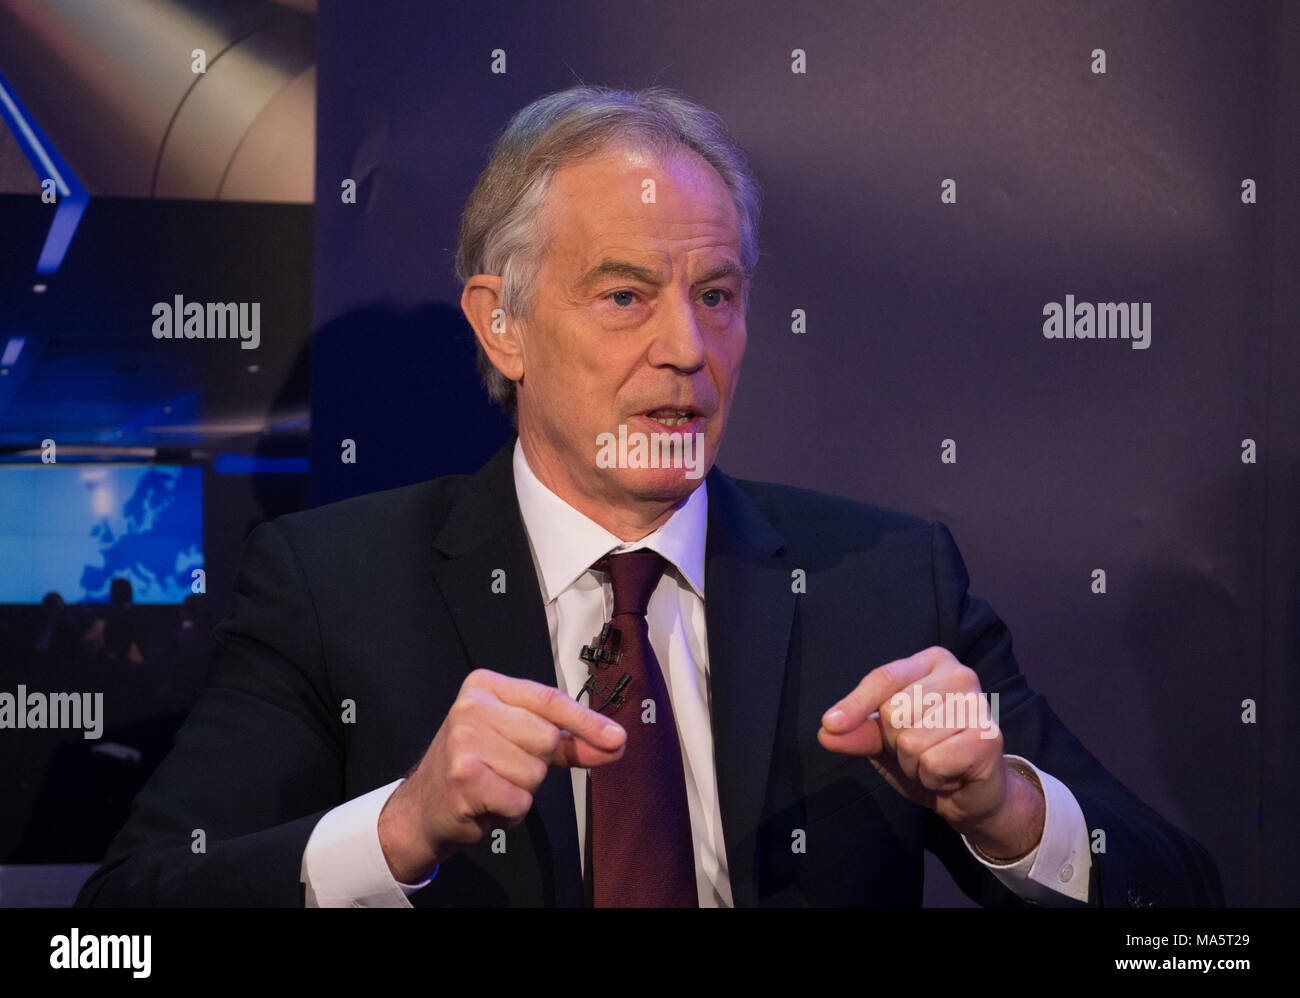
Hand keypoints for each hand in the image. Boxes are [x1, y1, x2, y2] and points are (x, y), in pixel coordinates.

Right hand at [378, 669, 626, 882]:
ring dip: (521, 791)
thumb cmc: (476, 769)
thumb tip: (615, 742)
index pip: (550, 700)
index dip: (586, 722)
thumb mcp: (521, 744)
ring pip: (536, 773)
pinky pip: (519, 800)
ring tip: (492, 786)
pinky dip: (509, 811)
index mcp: (487, 686)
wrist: (423, 810)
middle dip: (536, 765)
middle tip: (502, 770)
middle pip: (547, 739)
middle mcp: (472, 705)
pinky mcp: (463, 775)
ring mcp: (464, 739)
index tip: (617, 739)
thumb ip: (569, 742)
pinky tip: (484, 803)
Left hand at [817, 646, 1043, 859]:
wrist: (971, 795)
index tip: (831, 724)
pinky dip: (933, 778)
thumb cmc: (929, 757)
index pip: (884, 678)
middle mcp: (959, 675)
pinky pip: (933, 762)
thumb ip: (859, 733)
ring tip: (937, 763)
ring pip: (911, 741)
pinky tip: (952, 775)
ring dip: (915, 765)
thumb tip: (827, 732)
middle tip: (921, 751)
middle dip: (896, 744)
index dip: (855, 704)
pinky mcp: (988, 737)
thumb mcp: (884, 743)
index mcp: (931, 663)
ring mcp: (977, 704)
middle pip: (894, 711)